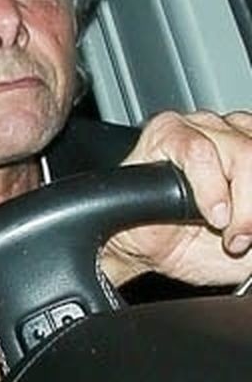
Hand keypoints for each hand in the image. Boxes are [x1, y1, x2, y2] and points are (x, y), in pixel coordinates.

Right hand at [101, 110, 251, 287]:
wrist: (141, 253)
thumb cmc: (196, 245)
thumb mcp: (251, 237)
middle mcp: (233, 132)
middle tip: (240, 238)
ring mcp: (202, 128)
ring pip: (242, 152)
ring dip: (241, 204)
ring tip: (221, 226)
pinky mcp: (166, 131)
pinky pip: (199, 152)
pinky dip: (210, 189)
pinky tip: (211, 214)